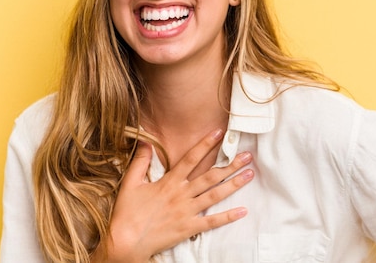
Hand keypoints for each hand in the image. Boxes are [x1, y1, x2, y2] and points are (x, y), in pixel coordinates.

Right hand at [92, 129, 253, 262]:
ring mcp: (187, 212)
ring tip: (250, 175)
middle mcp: (181, 194)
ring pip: (215, 195)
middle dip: (231, 164)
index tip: (219, 133)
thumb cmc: (127, 213)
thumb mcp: (130, 183)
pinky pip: (212, 222)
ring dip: (234, 184)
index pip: (191, 158)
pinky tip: (243, 211)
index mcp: (169, 182)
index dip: (205, 144)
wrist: (125, 242)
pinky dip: (228, 217)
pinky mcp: (189, 228)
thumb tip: (145, 141)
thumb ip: (140, 161)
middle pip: (211, 176)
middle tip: (248, 155)